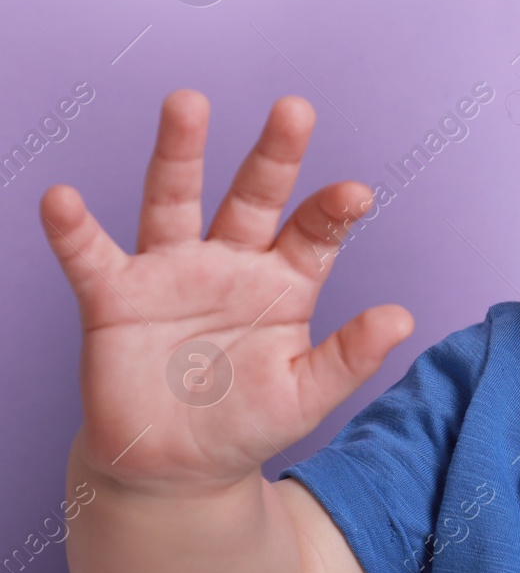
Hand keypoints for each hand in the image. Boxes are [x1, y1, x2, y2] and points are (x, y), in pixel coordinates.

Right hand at [41, 90, 413, 493]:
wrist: (175, 468)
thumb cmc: (247, 423)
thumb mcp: (305, 397)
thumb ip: (349, 357)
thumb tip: (403, 319)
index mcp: (285, 281)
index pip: (314, 233)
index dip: (333, 211)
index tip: (357, 194)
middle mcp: (231, 262)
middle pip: (253, 196)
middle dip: (273, 155)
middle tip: (295, 108)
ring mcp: (172, 272)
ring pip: (175, 200)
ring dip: (180, 153)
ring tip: (188, 104)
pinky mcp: (116, 298)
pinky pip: (91, 256)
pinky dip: (74, 229)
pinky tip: (62, 200)